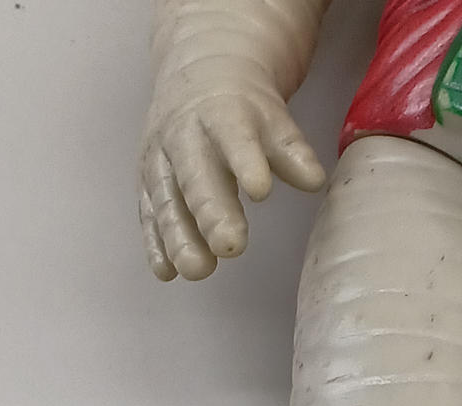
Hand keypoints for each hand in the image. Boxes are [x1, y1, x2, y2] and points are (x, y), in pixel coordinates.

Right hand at [138, 68, 326, 281]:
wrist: (196, 77)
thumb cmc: (242, 109)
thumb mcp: (272, 120)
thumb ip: (292, 150)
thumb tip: (314, 180)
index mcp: (221, 115)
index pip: (234, 137)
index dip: (246, 161)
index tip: (261, 190)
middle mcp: (184, 137)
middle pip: (196, 176)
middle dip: (211, 212)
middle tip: (230, 247)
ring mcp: (162, 161)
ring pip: (167, 199)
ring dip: (179, 236)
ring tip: (197, 270)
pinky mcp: (148, 182)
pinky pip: (150, 214)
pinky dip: (156, 243)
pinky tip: (166, 272)